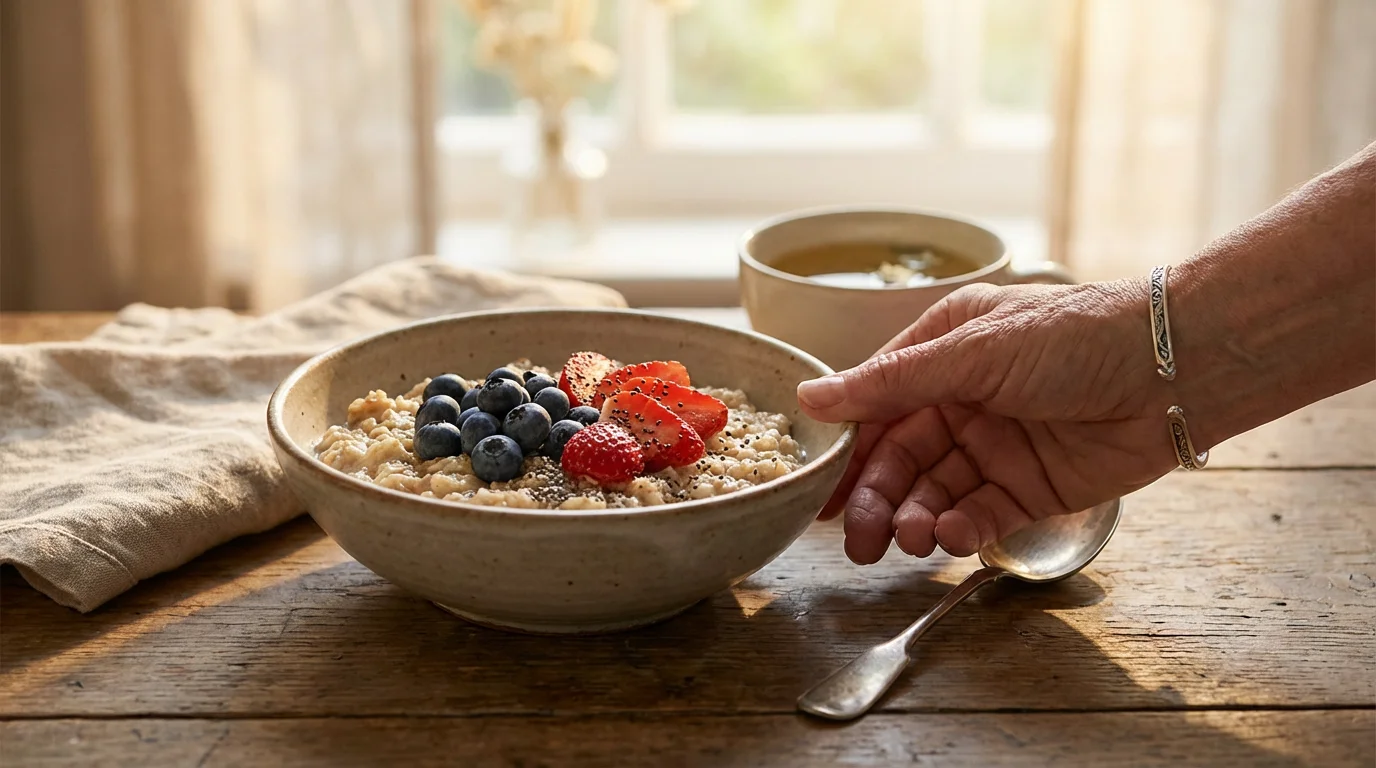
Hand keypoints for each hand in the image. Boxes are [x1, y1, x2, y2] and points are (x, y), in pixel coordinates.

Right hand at [797, 281, 1177, 563]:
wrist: (1173, 371)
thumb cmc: (1076, 335)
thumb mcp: (972, 352)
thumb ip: (890, 383)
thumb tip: (811, 396)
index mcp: (943, 349)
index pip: (876, 404)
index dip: (845, 448)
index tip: (818, 490)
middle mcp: (963, 397)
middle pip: (900, 457)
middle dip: (875, 499)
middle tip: (857, 539)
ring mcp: (995, 445)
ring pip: (933, 491)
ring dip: (913, 518)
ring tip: (908, 539)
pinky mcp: (1029, 487)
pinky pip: (978, 514)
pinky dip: (958, 528)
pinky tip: (949, 534)